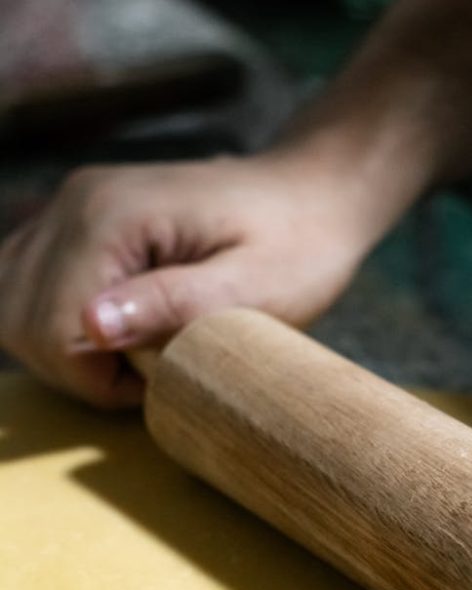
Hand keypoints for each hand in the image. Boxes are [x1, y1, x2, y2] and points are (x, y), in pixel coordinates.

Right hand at [0, 154, 368, 407]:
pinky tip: (109, 330)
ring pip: (15, 300)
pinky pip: (29, 277)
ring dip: (59, 346)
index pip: (51, 327)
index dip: (95, 379)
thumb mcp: (253, 290)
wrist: (310, 194)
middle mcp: (76, 203)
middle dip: (74, 368)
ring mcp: (72, 205)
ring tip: (129, 355)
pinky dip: (53, 317)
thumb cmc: (298, 247)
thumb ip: (172, 305)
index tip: (156, 381)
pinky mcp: (81, 217)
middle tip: (144, 374)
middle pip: (21, 316)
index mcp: (111, 219)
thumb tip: (91, 326)